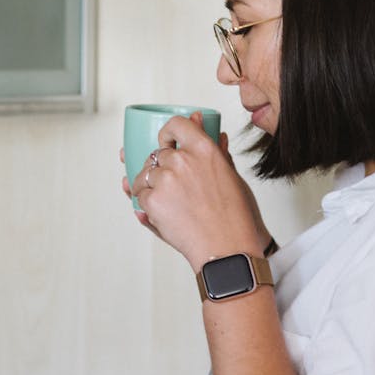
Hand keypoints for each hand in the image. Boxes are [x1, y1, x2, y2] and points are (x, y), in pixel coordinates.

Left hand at [129, 113, 263, 269]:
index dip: (168, 134)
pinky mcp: (153, 200)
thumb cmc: (234, 217)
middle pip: (157, 155)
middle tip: (175, 187)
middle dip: (161, 168)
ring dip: (151, 186)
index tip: (168, 142)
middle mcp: (182, 160)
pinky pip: (140, 196)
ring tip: (171, 204)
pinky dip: (148, 205)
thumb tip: (207, 127)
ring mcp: (165, 180)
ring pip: (144, 175)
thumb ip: (214, 149)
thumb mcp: (230, 176)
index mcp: (204, 149)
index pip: (176, 125)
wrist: (227, 249)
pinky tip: (166, 214)